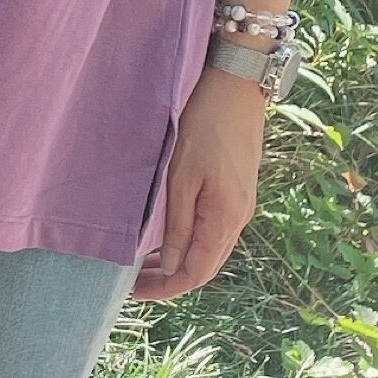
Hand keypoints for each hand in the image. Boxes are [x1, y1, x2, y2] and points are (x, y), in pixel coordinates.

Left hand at [131, 68, 268, 301]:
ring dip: (181, 260)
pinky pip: (215, 229)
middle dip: (171, 279)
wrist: (236, 85)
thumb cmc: (204, 124)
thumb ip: (177, 226)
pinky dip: (192, 242)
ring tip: (146, 262)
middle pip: (206, 266)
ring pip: (211, 249)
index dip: (166, 288)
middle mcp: (239, 216)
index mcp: (225, 217)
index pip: (196, 272)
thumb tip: (173, 267)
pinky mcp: (239, 190)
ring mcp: (242, 203)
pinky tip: (170, 235)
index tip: (135, 292)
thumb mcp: (181, 177)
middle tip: (135, 281)